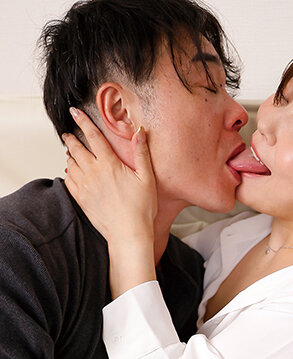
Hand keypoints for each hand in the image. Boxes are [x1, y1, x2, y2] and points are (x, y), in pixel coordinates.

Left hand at [63, 107, 158, 294]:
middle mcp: (94, 173)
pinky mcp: (81, 199)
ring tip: (71, 152)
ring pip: (71, 163)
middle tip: (69, 134)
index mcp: (109, 164)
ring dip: (70, 155)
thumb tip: (140, 132)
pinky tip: (72, 171)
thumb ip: (141, 153)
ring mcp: (85, 186)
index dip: (82, 122)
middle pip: (76, 148)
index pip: (92, 136)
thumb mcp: (146, 178)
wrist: (128, 234)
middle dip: (71, 138)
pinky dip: (68, 172)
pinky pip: (69, 180)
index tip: (74, 113)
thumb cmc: (140, 209)